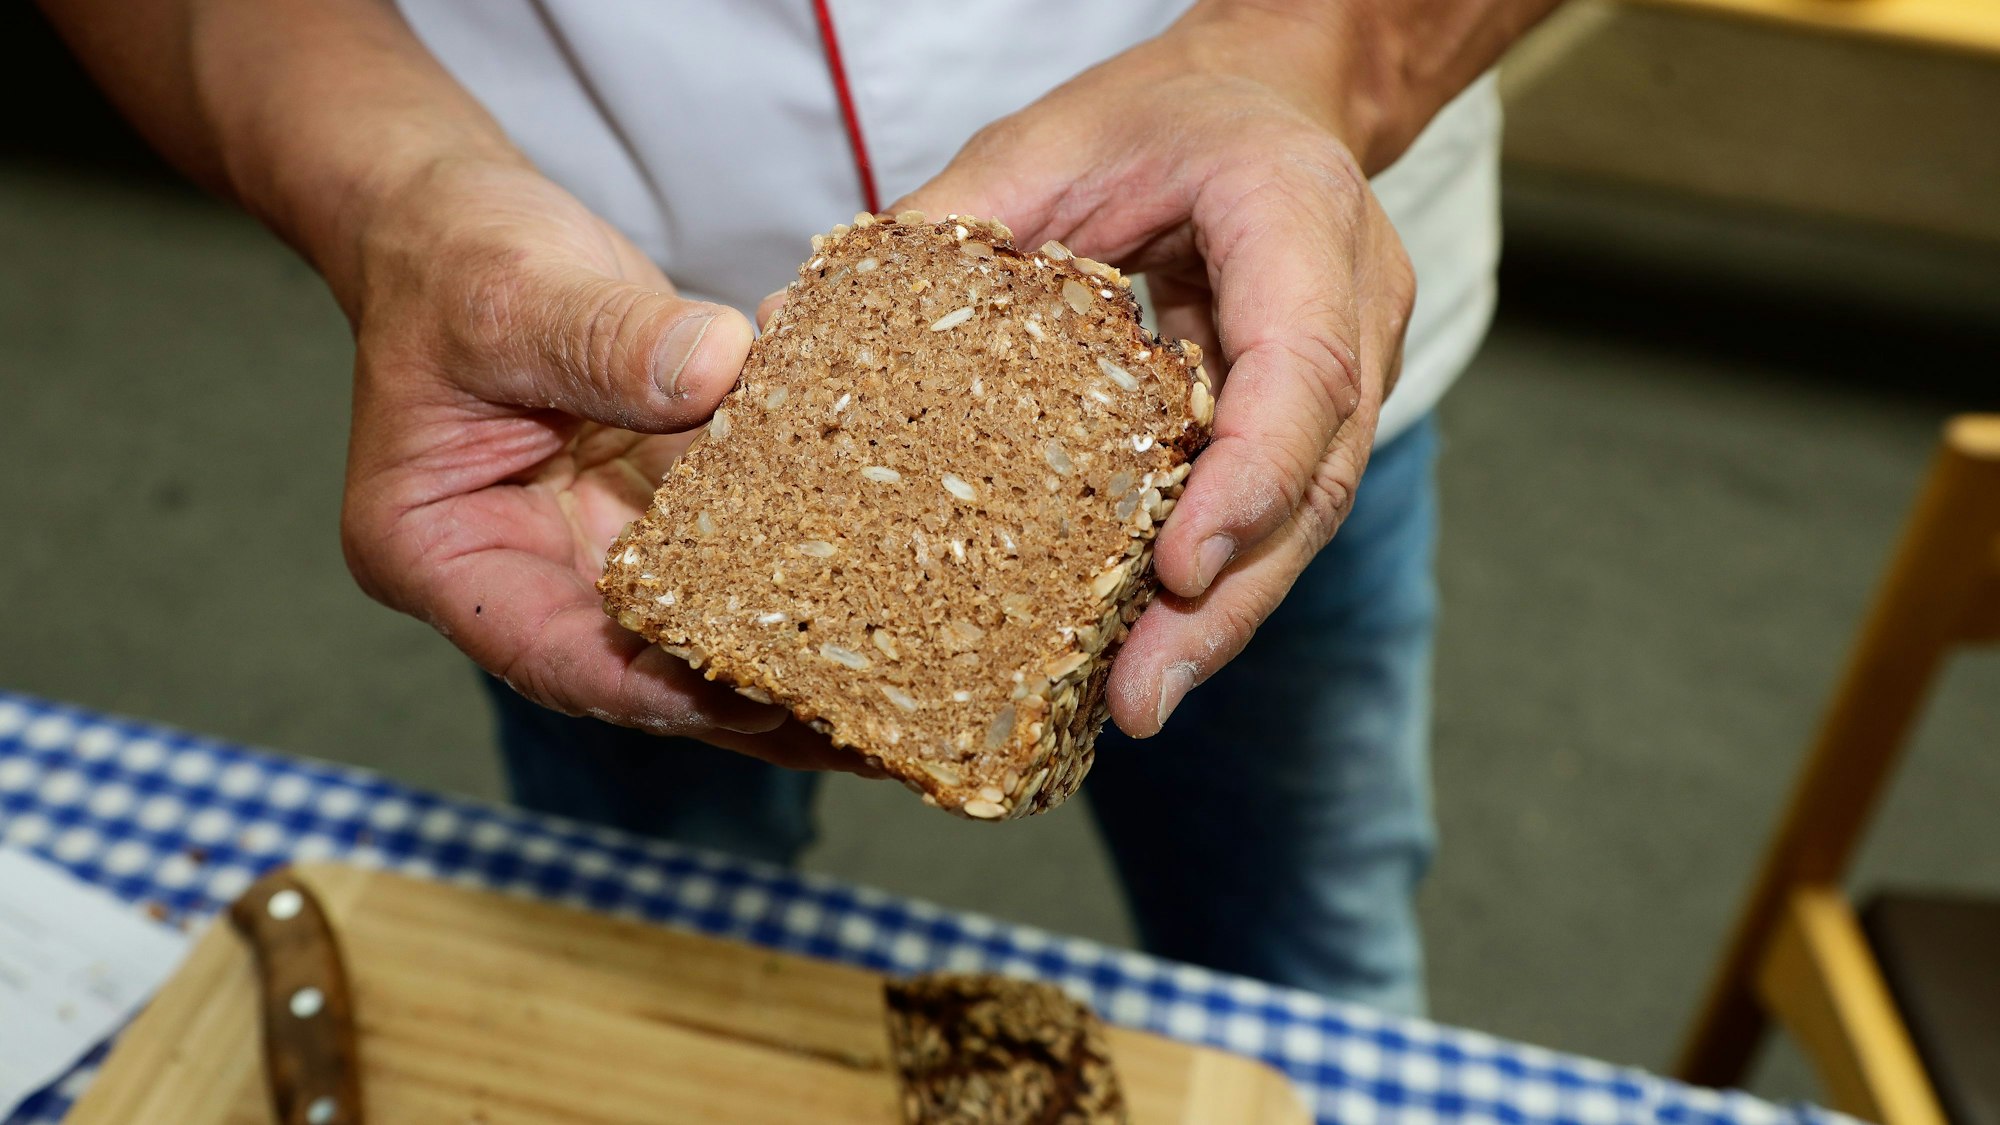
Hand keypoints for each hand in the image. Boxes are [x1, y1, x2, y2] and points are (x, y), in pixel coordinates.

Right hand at [338, 156, 864, 771]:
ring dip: (793, 662)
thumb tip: (722, 368)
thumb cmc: (455, 258)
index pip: (555, 655)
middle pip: (641, 669)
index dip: (657, 690)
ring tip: (901, 704)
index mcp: (440, 557)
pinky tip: (893, 607)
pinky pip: (736, 556)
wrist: (462, 215)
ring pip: (701, 630)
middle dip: (751, 706)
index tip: (755, 701)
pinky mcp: (658, 508)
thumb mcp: (516, 294)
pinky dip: (802, 579)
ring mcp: (594, 549)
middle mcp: (522, 575)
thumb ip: (609, 338)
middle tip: (868, 736)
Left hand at [897, 4, 1416, 735]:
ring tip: (1135, 701)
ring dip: (1222, 617)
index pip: (1302, 361)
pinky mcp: (1317, 418)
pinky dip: (1213, 581)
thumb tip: (813, 331)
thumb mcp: (1046, 139)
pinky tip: (1144, 647)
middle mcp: (1351, 301)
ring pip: (1304, 515)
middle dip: (1230, 600)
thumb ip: (956, 224)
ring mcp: (1352, 368)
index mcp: (1296, 212)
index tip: (1177, 568)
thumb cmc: (1162, 113)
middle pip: (1315, 477)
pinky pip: (1272, 508)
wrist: (1267, 100)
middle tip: (1141, 697)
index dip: (1248, 475)